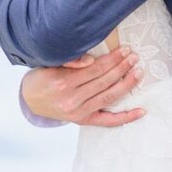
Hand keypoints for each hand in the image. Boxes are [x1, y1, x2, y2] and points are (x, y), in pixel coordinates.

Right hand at [20, 50, 144, 128]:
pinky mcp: (84, 121)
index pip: (95, 69)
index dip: (112, 59)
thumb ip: (69, 61)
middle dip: (122, 68)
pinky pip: (108, 121)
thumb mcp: (49, 64)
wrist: (30, 101)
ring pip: (109, 98)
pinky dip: (126, 117)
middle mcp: (72, 99)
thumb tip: (90, 59)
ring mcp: (79, 113)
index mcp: (63, 82)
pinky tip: (141, 110)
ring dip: (127, 85)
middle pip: (104, 82)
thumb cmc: (41, 78)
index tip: (124, 50)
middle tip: (134, 57)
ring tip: (139, 72)